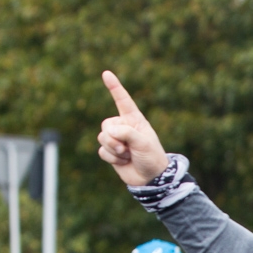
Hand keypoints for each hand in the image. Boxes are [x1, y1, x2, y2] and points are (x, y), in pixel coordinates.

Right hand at [98, 70, 170, 185]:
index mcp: (134, 120)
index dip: (114, 87)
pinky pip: (102, 151)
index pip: (122, 100)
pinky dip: (112, 158)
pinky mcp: (111, 152)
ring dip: (114, 149)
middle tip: (129, 148)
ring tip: (128, 155)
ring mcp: (116, 139)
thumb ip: (126, 133)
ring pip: (102, 138)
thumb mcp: (143, 142)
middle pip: (106, 125)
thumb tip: (108, 131)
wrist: (150, 178)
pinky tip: (123, 161)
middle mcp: (123, 127)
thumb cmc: (151, 157)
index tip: (106, 73)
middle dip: (115, 138)